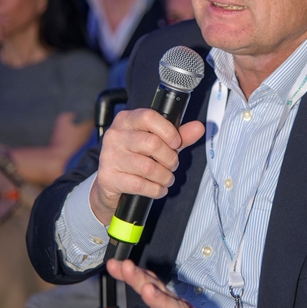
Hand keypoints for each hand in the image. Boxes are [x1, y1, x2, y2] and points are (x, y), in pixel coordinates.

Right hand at [91, 109, 204, 224]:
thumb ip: (179, 135)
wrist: (111, 182)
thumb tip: (198, 127)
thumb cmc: (137, 156)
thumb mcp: (159, 142)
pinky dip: (155, 190)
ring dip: (164, 176)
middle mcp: (115, 135)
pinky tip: (159, 189)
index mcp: (127, 120)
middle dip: (170, 158)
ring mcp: (109, 156)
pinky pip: (139, 185)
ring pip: (147, 167)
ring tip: (167, 178)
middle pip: (152, 144)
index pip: (149, 117)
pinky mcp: (108, 177)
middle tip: (173, 165)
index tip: (177, 143)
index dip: (168, 131)